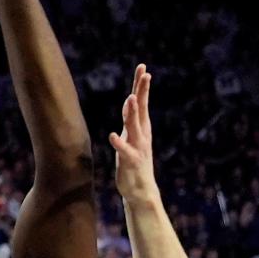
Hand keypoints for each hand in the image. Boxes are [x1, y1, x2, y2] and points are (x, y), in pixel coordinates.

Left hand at [110, 65, 159, 210]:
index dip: (141, 85)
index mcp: (142, 127)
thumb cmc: (134, 161)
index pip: (142, 102)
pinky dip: (119, 143)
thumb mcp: (132, 135)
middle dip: (142, 91)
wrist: (141, 190)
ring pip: (135, 127)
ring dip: (133, 113)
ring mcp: (138, 148)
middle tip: (145, 74)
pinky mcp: (131, 162)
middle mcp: (142, 134)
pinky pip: (124, 151)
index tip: (143, 67)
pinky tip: (112, 136)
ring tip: (131, 98)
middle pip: (142, 109)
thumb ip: (131, 117)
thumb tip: (131, 98)